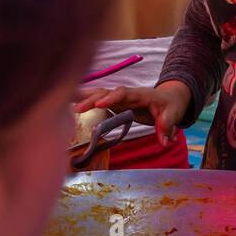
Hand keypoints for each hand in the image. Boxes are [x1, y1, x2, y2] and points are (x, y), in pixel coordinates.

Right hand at [73, 79, 190, 144]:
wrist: (169, 96)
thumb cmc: (171, 104)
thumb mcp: (174, 113)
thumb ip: (168, 126)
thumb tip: (165, 141)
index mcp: (141, 94)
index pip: (124, 93)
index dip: (112, 98)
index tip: (100, 104)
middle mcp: (126, 94)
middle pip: (106, 93)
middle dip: (91, 100)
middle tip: (76, 110)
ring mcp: (119, 98)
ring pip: (98, 95)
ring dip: (82, 98)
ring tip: (62, 100)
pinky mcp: (114, 104)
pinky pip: (97, 101)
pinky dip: (82, 100)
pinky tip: (66, 102)